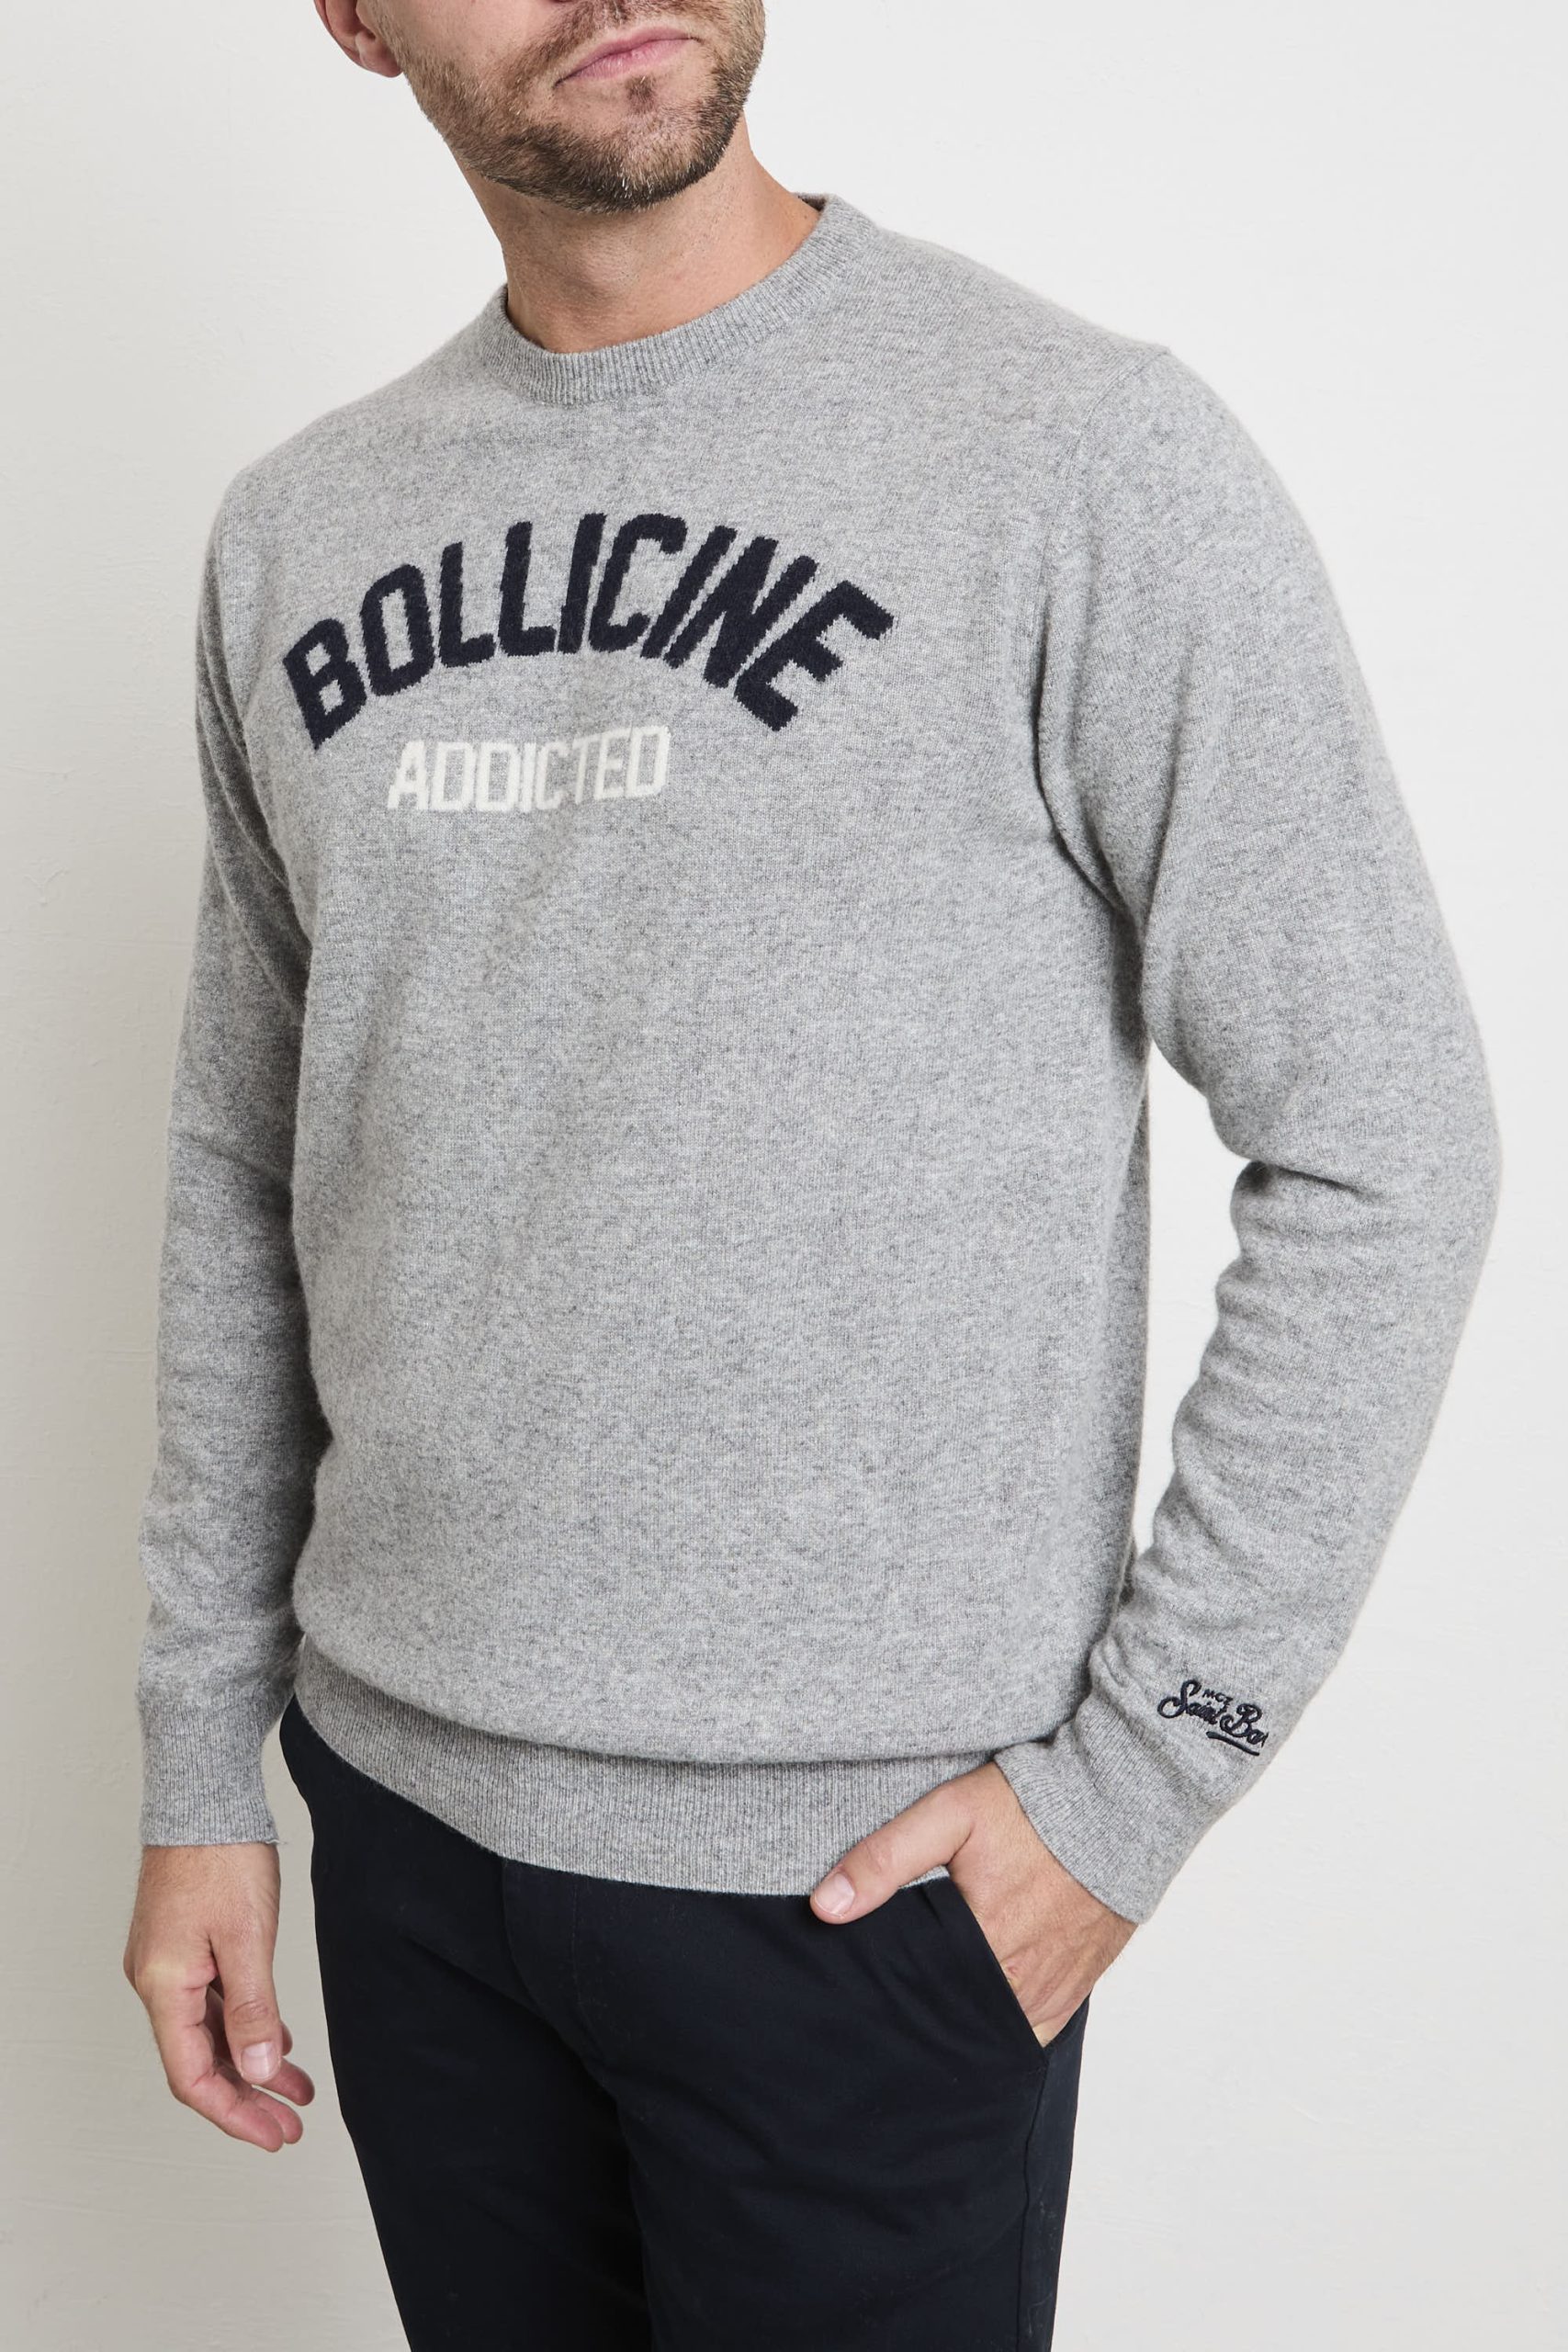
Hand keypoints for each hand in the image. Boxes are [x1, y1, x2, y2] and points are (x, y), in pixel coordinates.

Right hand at [123, 1842, 314, 2151]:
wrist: (205, 1795)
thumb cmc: (221, 1856)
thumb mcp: (247, 1937)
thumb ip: (253, 2007)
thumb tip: (259, 2069)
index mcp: (163, 1986)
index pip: (193, 2076)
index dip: (235, 2113)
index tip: (275, 2134)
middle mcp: (156, 1981)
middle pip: (199, 2061)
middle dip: (248, 2097)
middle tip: (291, 2125)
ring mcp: (168, 1962)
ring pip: (208, 2033)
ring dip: (251, 2062)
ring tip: (297, 2088)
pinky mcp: (183, 1944)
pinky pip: (211, 2003)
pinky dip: (244, 2026)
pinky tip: (277, 2038)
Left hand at [810, 1760, 1135, 2043]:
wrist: (1116, 1803)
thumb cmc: (1030, 1807)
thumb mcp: (949, 1815)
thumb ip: (885, 1860)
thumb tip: (826, 1907)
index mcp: (984, 1943)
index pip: (918, 1996)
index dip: (891, 1997)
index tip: (868, 1993)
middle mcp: (1021, 1979)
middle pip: (955, 2020)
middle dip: (925, 2014)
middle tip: (896, 2002)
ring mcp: (1053, 1989)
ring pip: (994, 2032)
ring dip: (965, 2023)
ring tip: (933, 2008)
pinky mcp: (1077, 1988)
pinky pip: (1034, 2030)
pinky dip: (1006, 2026)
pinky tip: (981, 2012)